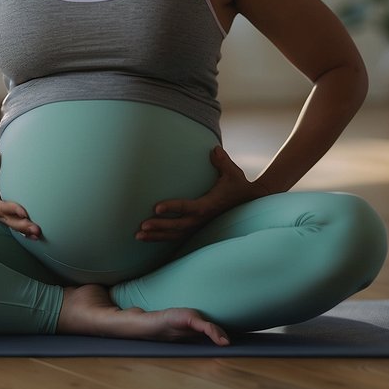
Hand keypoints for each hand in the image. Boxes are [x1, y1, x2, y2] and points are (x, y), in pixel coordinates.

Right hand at [0, 146, 41, 239]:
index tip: (24, 212)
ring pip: (14, 227)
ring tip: (38, 235)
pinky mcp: (6, 220)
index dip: (13, 210)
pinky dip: (25, 233)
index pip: (2, 207)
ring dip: (26, 232)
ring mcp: (1, 218)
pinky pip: (15, 228)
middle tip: (36, 229)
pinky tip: (35, 237)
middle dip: (23, 226)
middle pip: (11, 221)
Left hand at [135, 146, 262, 241]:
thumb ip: (222, 161)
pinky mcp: (197, 229)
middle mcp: (203, 219)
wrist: (250, 202)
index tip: (156, 207)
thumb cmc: (238, 186)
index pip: (188, 207)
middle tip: (142, 226)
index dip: (173, 208)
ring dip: (157, 236)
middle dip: (160, 227)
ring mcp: (200, 227)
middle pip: (178, 226)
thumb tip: (214, 149)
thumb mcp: (233, 173)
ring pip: (176, 235)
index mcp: (209, 205)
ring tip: (139, 235)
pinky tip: (149, 238)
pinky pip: (178, 237)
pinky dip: (163, 239)